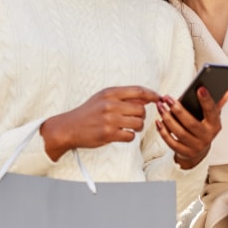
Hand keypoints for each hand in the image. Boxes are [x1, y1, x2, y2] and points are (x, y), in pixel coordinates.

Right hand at [40, 86, 159, 160]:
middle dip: (142, 115)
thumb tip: (146, 97)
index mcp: (110, 92)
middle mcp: (110, 104)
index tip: (158, 98)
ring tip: (128, 127)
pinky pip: (131, 136)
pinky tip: (121, 134)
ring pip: (138, 123)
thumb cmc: (88, 112)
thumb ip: (123, 97)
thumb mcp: (103, 98)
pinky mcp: (108, 134)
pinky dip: (129, 136)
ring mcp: (109, 119)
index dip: (152, 94)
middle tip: (135, 119)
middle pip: (141, 109)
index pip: (139, 91)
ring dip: (137, 127)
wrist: (69, 127)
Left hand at [155, 87, 227, 168]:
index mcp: (215, 125)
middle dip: (178, 110)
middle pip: (191, 123)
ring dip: (168, 118)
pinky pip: (171, 142)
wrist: (198, 149)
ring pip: (180, 132)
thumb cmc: (203, 127)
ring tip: (160, 106)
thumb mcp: (211, 116)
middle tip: (167, 98)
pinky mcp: (185, 152)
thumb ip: (217, 103)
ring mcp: (196, 146)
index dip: (206, 100)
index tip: (200, 88)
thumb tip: (226, 92)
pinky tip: (158, 121)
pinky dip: (163, 132)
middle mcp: (207, 137)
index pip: (212, 111)